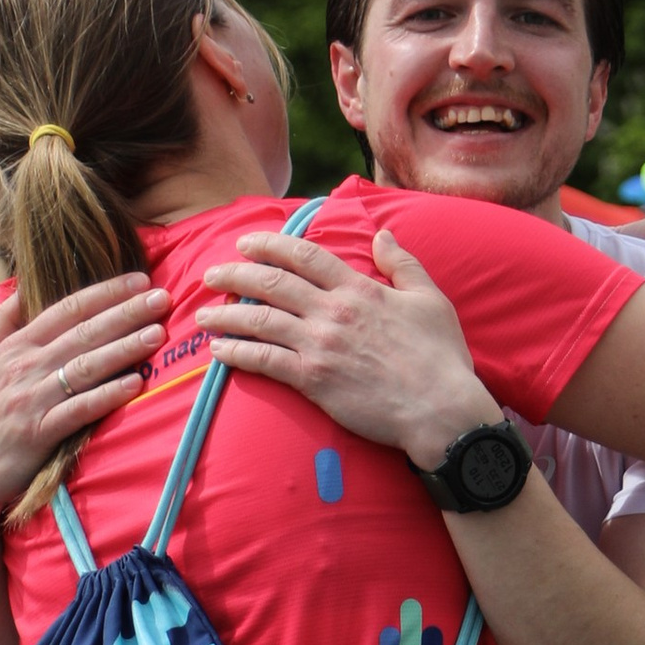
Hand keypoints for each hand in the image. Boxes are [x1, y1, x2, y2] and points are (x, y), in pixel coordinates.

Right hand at [0, 272, 172, 511]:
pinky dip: (107, 396)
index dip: (104, 293)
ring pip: (85, 367)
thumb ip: (1, 322)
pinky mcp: (38, 433)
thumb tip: (20, 288)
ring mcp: (32, 399)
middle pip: (83, 333)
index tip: (138, 280)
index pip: (66, 309)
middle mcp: (24, 366)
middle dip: (125, 312)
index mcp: (14, 346)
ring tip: (157, 333)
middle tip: (162, 297)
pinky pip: (79, 410)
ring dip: (124, 348)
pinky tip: (135, 384)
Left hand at [202, 228, 497, 469]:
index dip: (271, 245)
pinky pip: (265, 361)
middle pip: (272, 283)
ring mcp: (320, 346)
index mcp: (359, 289)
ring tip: (203, 314)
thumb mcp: (430, 299)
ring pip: (261, 320)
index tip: (247, 243)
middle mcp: (333, 312)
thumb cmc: (441, 357)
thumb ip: (403, 264)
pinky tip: (218, 350)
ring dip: (227, 315)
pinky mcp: (313, 380)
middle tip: (212, 273)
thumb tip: (383, 234)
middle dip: (236, 274)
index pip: (305, 257)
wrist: (440, 409)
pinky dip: (237, 353)